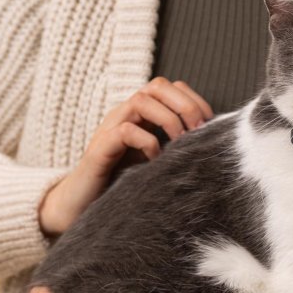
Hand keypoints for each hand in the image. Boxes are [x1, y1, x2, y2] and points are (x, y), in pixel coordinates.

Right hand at [38, 77, 213, 235]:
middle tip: (198, 131)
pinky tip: (155, 160)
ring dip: (168, 119)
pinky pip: (125, 130)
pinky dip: (146, 141)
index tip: (210, 124)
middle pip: (157, 86)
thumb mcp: (155, 159)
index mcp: (140, 114)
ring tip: (180, 143)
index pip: (170, 87)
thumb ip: (174, 145)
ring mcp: (110, 128)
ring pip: (141, 100)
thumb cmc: (122, 183)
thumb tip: (210, 141)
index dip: (193, 99)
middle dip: (185, 104)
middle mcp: (125, 114)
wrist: (82, 206)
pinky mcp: (100, 148)